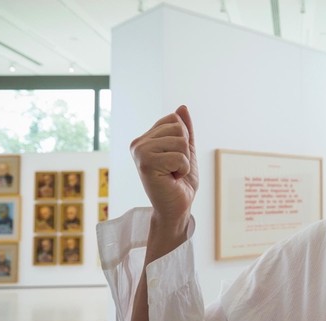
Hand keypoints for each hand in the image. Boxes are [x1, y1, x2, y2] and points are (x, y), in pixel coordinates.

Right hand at [130, 105, 198, 224]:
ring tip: (173, 173)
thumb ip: (185, 130)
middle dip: (185, 150)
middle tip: (174, 168)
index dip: (184, 139)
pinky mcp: (146, 163)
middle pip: (178, 127)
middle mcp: (138, 143)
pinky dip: (183, 170)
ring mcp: (140, 152)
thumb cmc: (181, 182)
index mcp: (146, 138)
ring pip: (180, 142)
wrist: (177, 207)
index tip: (175, 158)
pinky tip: (172, 179)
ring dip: (184, 161)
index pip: (174, 118)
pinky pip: (179, 156)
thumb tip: (182, 107)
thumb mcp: (187, 151)